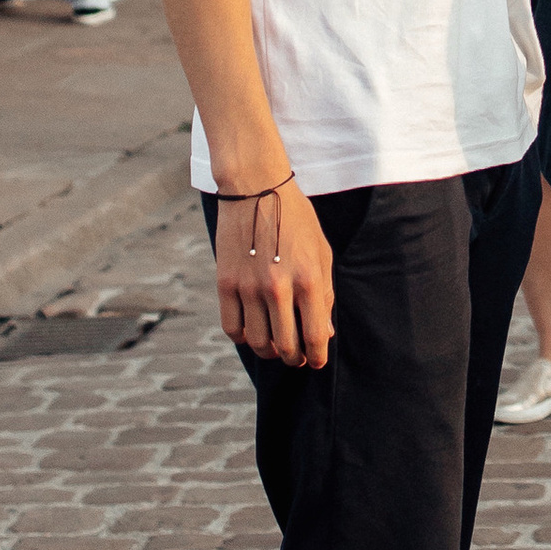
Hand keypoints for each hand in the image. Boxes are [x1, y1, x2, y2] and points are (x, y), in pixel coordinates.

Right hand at [214, 181, 335, 367]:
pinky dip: (244, 337)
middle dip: (294, 358)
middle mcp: (278, 287)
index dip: (317, 356)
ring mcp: (249, 287)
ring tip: (275, 346)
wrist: (256, 189)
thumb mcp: (321, 252)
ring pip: (258, 342)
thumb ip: (324, 294)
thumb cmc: (295, 220)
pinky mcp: (225, 283)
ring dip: (269, 351)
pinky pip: (232, 328)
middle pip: (286, 346)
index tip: (316, 360)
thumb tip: (325, 333)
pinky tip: (253, 331)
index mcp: (308, 279)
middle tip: (296, 357)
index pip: (315, 335)